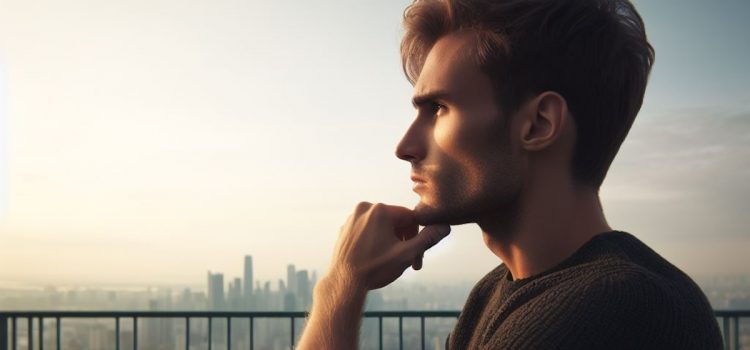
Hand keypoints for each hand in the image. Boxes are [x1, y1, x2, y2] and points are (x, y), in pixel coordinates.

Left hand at [327, 202, 450, 290]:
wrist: (343, 283)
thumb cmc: (374, 269)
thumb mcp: (407, 254)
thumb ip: (428, 238)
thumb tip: (445, 226)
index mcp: (380, 210)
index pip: (411, 218)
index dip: (417, 237)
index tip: (417, 257)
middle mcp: (364, 208)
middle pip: (396, 221)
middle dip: (404, 240)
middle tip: (405, 262)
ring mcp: (352, 218)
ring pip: (382, 226)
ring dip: (390, 241)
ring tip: (388, 261)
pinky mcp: (345, 228)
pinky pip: (368, 230)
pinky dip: (375, 241)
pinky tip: (374, 259)